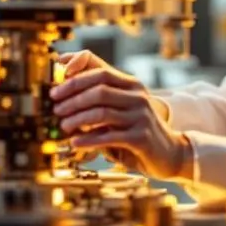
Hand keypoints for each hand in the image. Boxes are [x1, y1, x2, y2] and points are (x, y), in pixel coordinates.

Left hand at [50, 58, 189, 178]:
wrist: (170, 153)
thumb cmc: (137, 130)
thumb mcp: (121, 109)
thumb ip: (100, 98)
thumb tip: (65, 88)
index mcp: (132, 85)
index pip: (101, 72)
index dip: (75, 78)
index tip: (56, 90)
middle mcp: (138, 97)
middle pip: (99, 90)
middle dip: (73, 99)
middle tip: (56, 109)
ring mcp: (141, 117)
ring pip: (101, 113)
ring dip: (77, 119)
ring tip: (63, 126)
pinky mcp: (141, 138)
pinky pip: (108, 136)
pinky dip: (88, 139)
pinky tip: (75, 142)